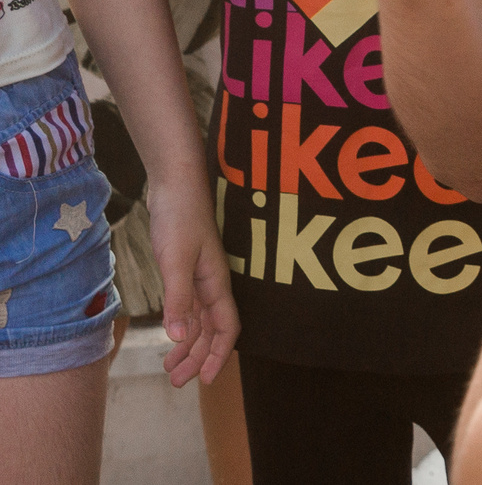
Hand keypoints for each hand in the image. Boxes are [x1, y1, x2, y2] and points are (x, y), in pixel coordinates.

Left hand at [147, 188, 236, 387]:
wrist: (175, 186)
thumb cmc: (180, 218)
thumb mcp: (175, 260)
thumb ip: (178, 299)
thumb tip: (179, 338)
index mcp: (215, 284)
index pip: (226, 328)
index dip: (218, 355)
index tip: (204, 380)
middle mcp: (210, 285)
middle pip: (212, 331)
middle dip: (198, 358)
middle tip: (177, 382)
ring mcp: (198, 279)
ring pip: (198, 322)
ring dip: (188, 347)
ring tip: (169, 367)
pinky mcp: (184, 272)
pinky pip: (188, 309)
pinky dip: (181, 327)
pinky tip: (171, 335)